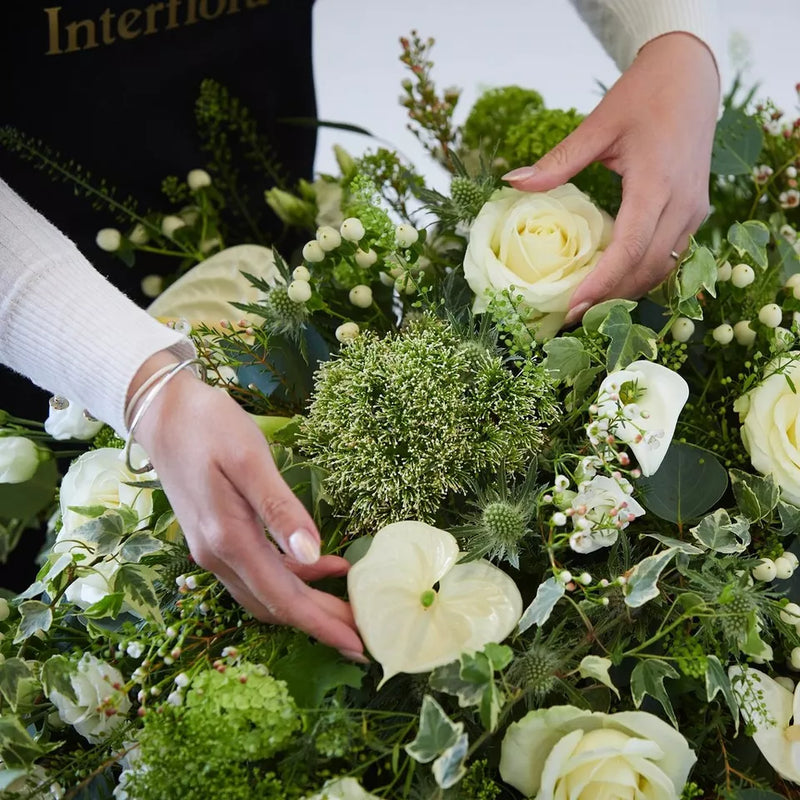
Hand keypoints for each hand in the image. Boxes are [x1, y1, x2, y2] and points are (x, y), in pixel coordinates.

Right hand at [128, 352, 364, 660]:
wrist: (161, 412)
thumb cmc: (208, 427)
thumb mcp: (250, 460)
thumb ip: (281, 509)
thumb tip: (314, 555)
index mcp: (230, 540)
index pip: (284, 598)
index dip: (322, 624)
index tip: (359, 645)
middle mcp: (218, 555)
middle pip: (277, 604)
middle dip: (321, 621)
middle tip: (365, 633)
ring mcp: (213, 549)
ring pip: (267, 592)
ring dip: (307, 603)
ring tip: (349, 603)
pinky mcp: (216, 536)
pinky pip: (258, 571)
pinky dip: (292, 575)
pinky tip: (322, 563)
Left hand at [503, 32, 719, 323]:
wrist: (692, 74)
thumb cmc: (645, 95)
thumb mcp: (598, 125)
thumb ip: (558, 161)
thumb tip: (513, 183)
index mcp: (657, 183)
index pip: (630, 249)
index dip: (602, 283)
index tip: (573, 307)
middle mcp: (683, 204)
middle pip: (648, 268)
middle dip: (611, 297)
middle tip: (572, 317)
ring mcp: (694, 210)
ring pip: (663, 267)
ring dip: (628, 291)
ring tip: (590, 308)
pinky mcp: (696, 212)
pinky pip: (670, 255)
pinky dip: (643, 274)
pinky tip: (614, 283)